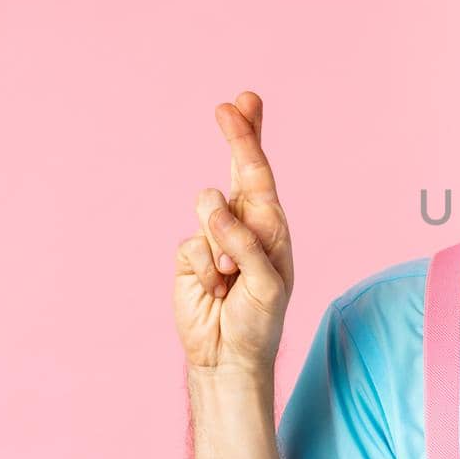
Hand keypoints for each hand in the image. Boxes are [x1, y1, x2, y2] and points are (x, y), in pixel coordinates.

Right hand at [172, 91, 295, 378]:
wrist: (228, 355)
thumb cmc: (259, 320)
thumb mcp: (267, 285)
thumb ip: (246, 245)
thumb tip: (218, 210)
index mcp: (271, 225)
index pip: (259, 174)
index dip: (250, 138)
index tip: (243, 103)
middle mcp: (243, 223)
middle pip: (235, 170)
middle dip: (237, 137)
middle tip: (229, 106)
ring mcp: (213, 238)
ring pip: (206, 209)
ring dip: (221, 243)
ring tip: (230, 276)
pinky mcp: (188, 256)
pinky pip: (189, 244)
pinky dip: (202, 269)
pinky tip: (213, 289)